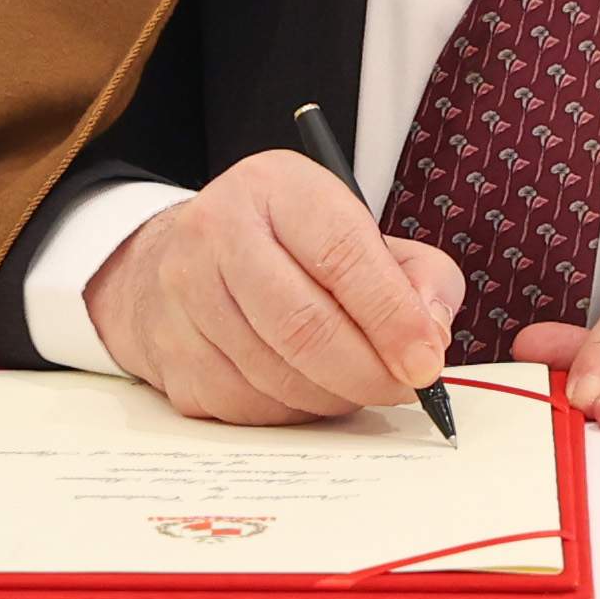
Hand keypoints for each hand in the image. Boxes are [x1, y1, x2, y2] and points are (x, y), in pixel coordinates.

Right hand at [87, 152, 464, 424]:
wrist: (181, 259)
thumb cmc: (290, 248)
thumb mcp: (359, 230)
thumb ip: (417, 276)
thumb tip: (429, 340)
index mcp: (275, 188)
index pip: (342, 256)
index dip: (392, 317)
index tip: (426, 362)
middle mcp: (216, 233)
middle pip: (303, 327)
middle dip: (368, 372)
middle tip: (402, 389)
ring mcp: (183, 296)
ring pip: (276, 376)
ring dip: (334, 396)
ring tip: (358, 384)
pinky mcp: (170, 354)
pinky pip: (246, 405)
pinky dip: (292, 410)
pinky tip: (307, 388)